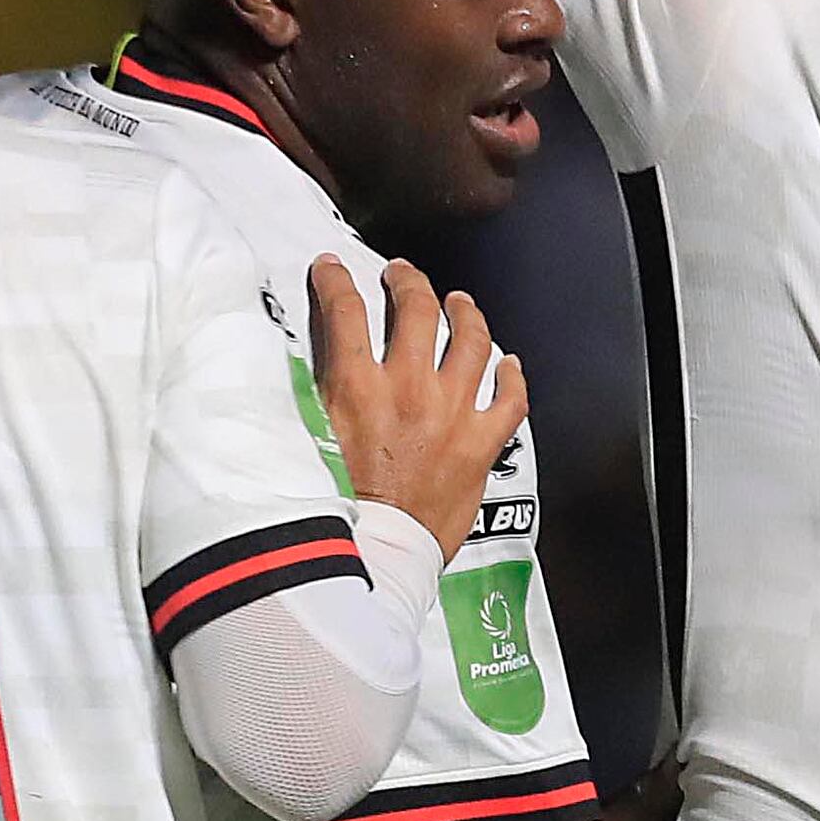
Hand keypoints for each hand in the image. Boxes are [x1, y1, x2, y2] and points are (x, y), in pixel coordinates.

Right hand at [304, 254, 524, 551]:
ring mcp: (452, 414)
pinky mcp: (481, 445)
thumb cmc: (335, 505)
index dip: (336, 281)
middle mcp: (409, 389)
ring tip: (459, 302)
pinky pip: (510, 400)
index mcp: (356, 387)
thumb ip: (314, 396)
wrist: (376, 553)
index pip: (344, 312)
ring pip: (471, 341)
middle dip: (407, 282)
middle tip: (401, 274)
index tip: (332, 267)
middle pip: (415, 311)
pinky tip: (510, 364)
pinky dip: (512, 378)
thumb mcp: (307, 439)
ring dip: (465, 314)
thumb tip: (307, 366)